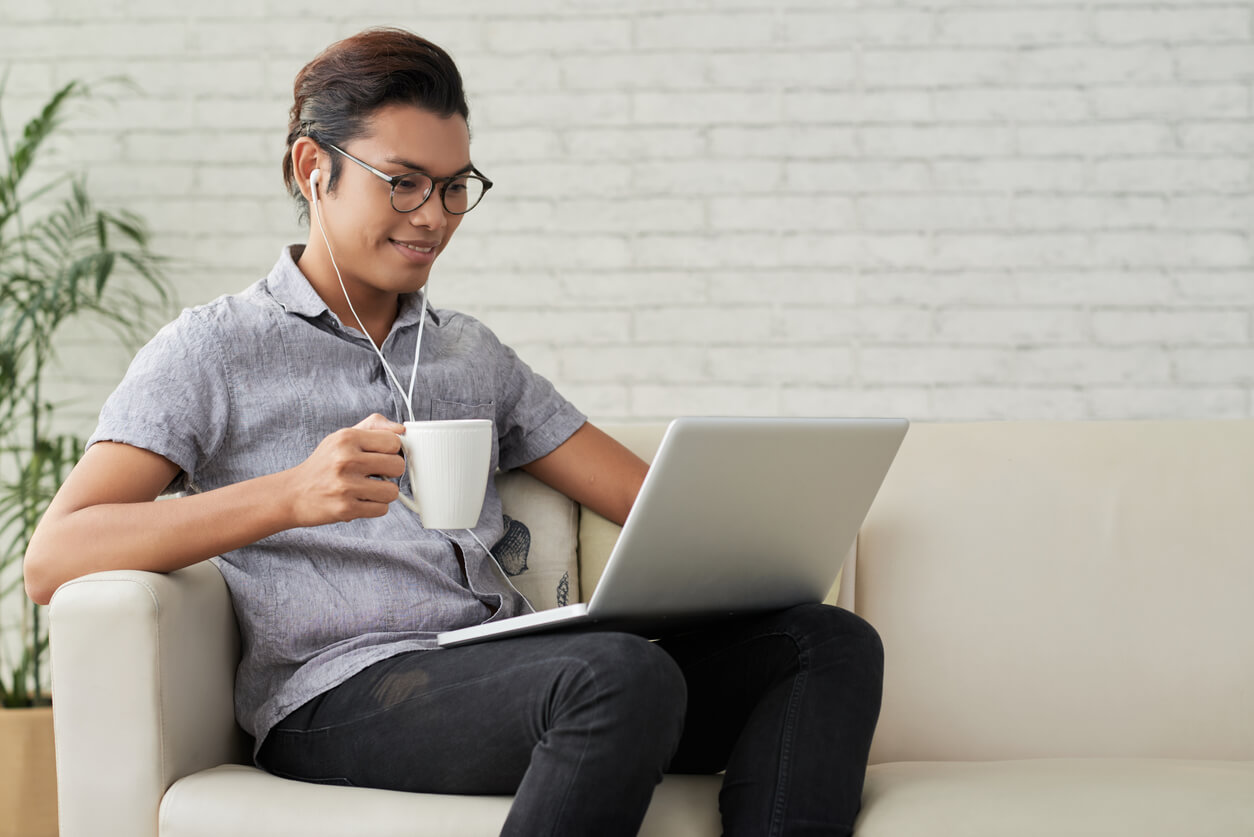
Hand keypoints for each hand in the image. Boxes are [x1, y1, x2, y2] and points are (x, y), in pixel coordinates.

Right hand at [284, 414, 405, 526]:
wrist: (293, 494)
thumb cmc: (324, 464)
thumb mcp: (343, 437)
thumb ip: (373, 426)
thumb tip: (401, 429)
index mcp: (347, 438)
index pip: (394, 441)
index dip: (392, 451)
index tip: (382, 456)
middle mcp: (345, 460)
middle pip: (398, 466)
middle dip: (391, 472)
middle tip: (376, 474)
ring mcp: (345, 486)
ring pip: (392, 492)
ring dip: (384, 493)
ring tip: (368, 489)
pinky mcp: (346, 509)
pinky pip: (382, 509)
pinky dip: (375, 507)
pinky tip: (360, 501)